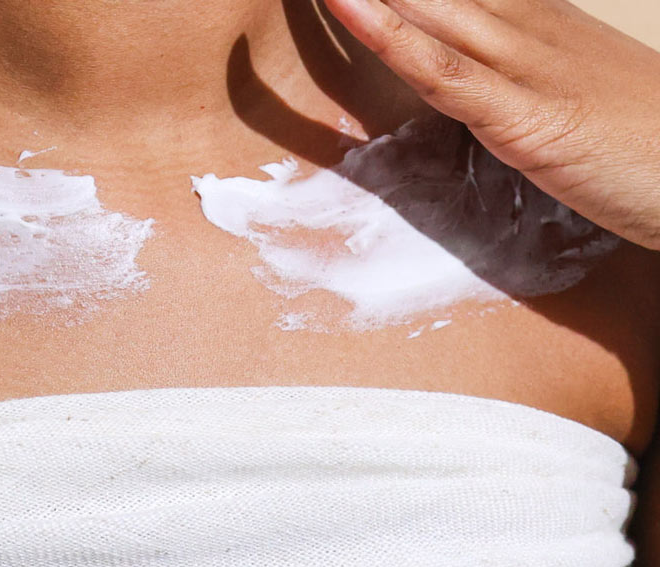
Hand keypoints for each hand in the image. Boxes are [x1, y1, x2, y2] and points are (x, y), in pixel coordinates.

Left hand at [324, 0, 659, 249]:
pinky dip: (387, 32)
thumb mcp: (563, 93)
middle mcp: (524, 22)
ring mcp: (523, 63)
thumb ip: (504, 76)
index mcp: (532, 16)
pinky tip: (345, 1)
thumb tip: (455, 73)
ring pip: (427, 3)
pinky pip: (441, 66)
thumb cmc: (643, 143)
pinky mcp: (523, 115)